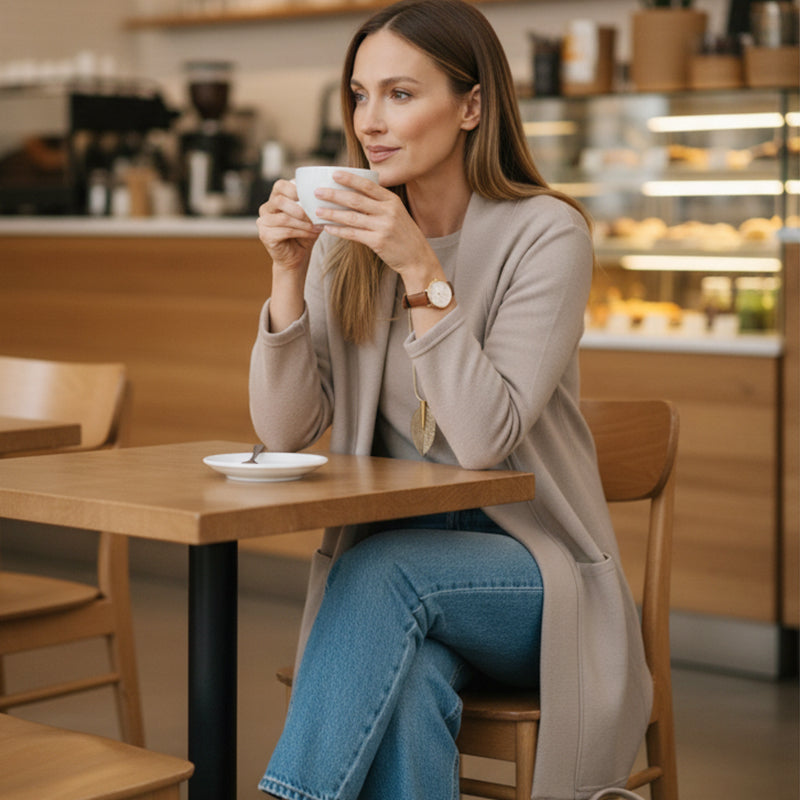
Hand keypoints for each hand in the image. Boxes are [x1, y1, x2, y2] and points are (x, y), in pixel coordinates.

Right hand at [256, 179, 321, 275]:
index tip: (311, 196)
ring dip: (304, 223)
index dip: (294, 189)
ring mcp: (263, 222)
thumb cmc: (304, 235)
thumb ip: (313, 205)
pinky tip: (312, 234)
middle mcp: (266, 208)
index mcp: (275, 199)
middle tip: (315, 215)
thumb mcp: (310, 217)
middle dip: (300, 208)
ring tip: (317, 227)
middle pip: (279, 200)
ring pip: (284, 218)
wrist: (297, 257)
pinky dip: (301, 232)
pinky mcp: (265, 235)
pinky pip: (285, 231)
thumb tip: (325, 195)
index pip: (280, 185)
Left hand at [312, 171, 437, 285]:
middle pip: (355, 199)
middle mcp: (388, 211)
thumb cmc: (403, 235)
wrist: (417, 258)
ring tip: (317, 210)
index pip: (367, 185)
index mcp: (392, 201)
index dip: (350, 179)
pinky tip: (327, 228)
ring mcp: (383, 227)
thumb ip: (379, 204)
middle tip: (318, 191)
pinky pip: (353, 234)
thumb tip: (353, 194)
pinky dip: (338, 230)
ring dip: (332, 213)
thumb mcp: (396, 214)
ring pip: (351, 217)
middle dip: (334, 194)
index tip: (334, 174)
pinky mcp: (378, 242)